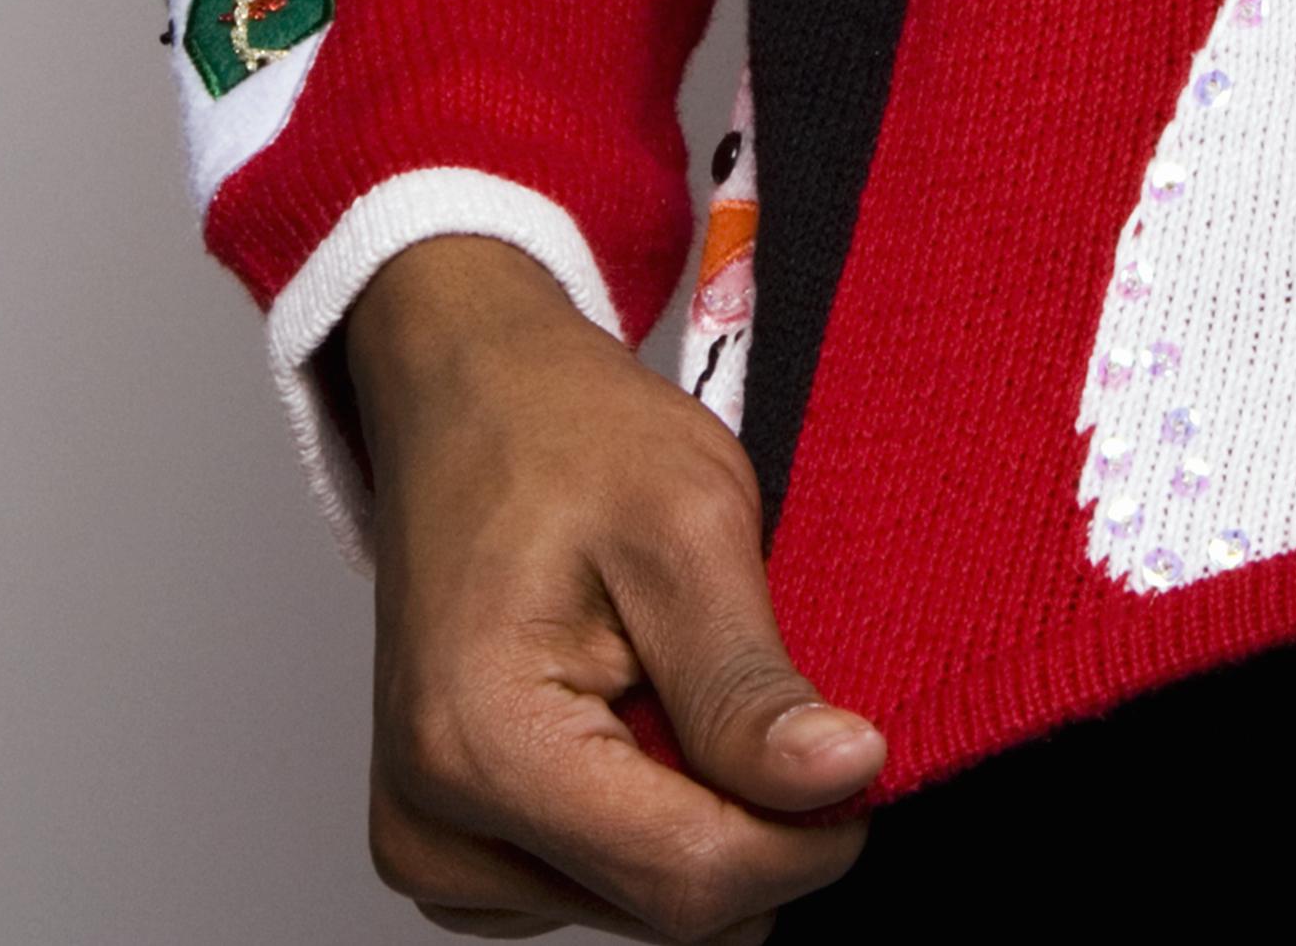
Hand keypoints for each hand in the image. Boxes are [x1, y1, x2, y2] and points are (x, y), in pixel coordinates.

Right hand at [346, 236, 884, 937]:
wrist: (472, 401)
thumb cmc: (568, 439)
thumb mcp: (689, 527)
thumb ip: (749, 680)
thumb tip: (841, 782)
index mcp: (478, 749)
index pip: (688, 881)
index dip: (807, 835)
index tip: (863, 749)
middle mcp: (432, 829)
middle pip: (667, 906)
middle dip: (754, 817)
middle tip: (763, 679)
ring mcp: (436, 848)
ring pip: (644, 902)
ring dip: (702, 806)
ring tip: (678, 672)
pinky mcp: (457, 849)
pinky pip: (603, 882)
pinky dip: (654, 807)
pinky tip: (641, 705)